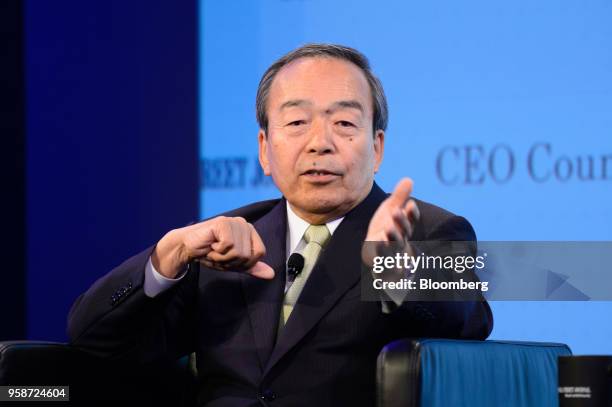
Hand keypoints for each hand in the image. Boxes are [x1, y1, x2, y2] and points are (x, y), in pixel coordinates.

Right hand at [152, 216, 273, 279]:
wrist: (188, 247)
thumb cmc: (210, 253)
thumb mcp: (234, 263)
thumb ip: (252, 267)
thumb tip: (271, 274)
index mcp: (250, 231)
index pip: (259, 253)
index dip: (244, 263)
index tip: (229, 258)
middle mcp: (244, 224)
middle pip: (249, 255)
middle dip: (231, 261)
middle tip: (219, 254)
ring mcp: (234, 222)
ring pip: (239, 252)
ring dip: (223, 257)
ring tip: (214, 250)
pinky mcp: (223, 223)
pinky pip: (229, 246)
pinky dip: (217, 252)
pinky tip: (210, 245)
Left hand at [362, 178, 419, 264]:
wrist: (376, 250)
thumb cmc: (387, 227)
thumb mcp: (391, 210)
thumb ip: (400, 197)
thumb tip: (409, 179)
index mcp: (404, 225)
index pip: (411, 218)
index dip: (411, 212)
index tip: (410, 203)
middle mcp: (401, 237)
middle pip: (404, 230)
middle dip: (401, 221)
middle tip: (396, 211)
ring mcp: (392, 249)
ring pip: (396, 244)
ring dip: (393, 236)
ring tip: (388, 228)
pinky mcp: (382, 258)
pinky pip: (384, 256)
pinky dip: (382, 251)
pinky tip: (378, 243)